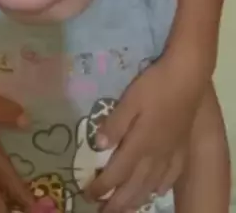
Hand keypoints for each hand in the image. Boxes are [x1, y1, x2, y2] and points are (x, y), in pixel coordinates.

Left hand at [85, 55, 201, 211]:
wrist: (188, 78)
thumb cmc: (155, 85)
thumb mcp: (130, 99)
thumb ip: (114, 123)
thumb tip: (98, 145)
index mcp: (139, 143)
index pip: (116, 172)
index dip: (101, 186)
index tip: (87, 195)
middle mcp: (155, 154)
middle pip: (134, 186)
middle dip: (117, 202)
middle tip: (103, 212)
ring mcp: (171, 153)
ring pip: (152, 185)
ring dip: (137, 199)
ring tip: (126, 209)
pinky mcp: (182, 147)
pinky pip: (171, 175)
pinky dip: (161, 187)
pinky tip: (157, 191)